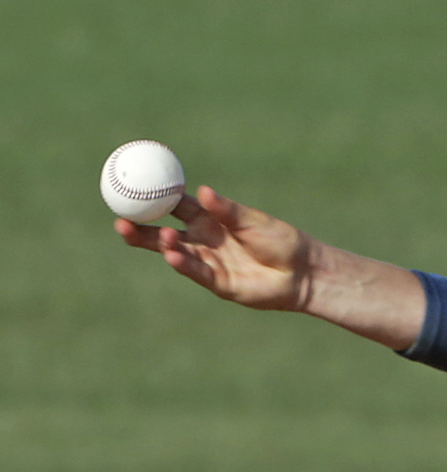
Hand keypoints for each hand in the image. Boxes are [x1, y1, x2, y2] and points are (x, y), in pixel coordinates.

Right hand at [115, 185, 314, 311]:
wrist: (301, 271)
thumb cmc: (279, 240)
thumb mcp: (251, 220)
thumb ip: (226, 209)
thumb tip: (203, 192)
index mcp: (207, 219)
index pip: (172, 206)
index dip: (150, 198)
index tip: (128, 187)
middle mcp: (203, 240)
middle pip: (162, 233)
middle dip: (140, 229)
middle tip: (119, 220)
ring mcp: (208, 262)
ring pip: (175, 253)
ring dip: (161, 245)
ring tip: (159, 237)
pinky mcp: (218, 283)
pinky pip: (195, 272)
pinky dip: (183, 264)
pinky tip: (171, 255)